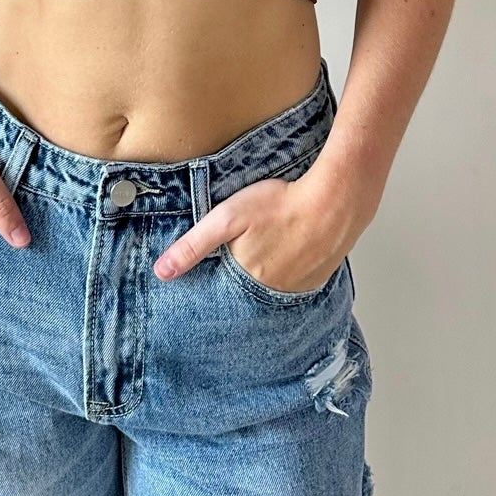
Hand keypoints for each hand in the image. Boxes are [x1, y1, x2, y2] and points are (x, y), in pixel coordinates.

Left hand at [152, 170, 351, 295]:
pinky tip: (288, 254)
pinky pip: (296, 284)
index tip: (211, 280)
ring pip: (272, 290)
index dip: (214, 286)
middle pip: (247, 293)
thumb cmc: (280, 204)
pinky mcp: (318, 279)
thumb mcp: (226, 218)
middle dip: (240, 282)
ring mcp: (298, 289)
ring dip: (266, 278)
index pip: (222, 295)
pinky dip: (288, 273)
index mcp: (246, 280)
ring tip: (266, 255)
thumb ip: (193, 245)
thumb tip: (161, 272)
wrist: (335, 200)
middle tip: (245, 258)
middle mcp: (272, 293)